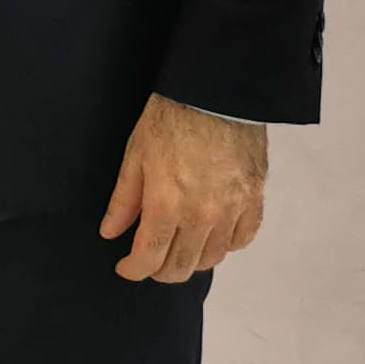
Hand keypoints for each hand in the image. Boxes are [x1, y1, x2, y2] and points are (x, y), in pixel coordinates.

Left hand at [98, 96, 269, 282]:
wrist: (218, 92)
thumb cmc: (173, 117)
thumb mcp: (136, 154)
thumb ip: (124, 200)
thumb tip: (110, 233)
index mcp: (166, 204)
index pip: (149, 259)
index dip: (133, 270)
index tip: (126, 266)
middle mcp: (201, 215)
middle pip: (181, 267)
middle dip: (160, 270)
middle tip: (150, 260)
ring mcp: (231, 209)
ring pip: (212, 258)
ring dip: (192, 259)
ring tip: (180, 245)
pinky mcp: (254, 198)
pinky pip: (242, 239)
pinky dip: (226, 244)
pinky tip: (213, 234)